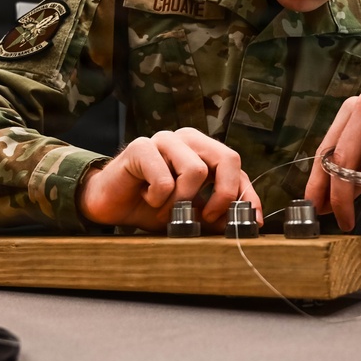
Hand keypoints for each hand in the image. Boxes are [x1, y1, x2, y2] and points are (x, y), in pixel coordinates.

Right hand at [77, 127, 262, 232]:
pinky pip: (164, 180)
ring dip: (182, 202)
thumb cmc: (150, 205)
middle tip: (206, 217)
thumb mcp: (190, 214)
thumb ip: (215, 214)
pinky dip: (158, 199)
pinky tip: (147, 197)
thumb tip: (247, 221)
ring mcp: (164, 139)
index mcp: (203, 150)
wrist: (108, 204)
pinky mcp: (141, 147)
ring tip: (165, 210)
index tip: (252, 221)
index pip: (236, 167)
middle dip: (223, 194)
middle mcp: (188, 139)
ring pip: (196, 170)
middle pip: (227, 158)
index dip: (247, 194)